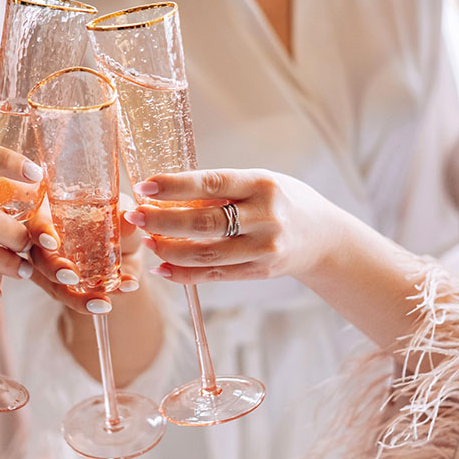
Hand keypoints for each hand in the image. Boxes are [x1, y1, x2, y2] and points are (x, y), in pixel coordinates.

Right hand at [24, 193, 143, 312]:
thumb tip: (127, 216)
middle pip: (40, 261)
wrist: (127, 246)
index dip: (41, 234)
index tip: (52, 242)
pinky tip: (127, 288)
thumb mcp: (117, 214)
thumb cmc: (111, 219)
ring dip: (78, 298)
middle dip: (54, 270)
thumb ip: (119, 216)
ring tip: (104, 303)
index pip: (36, 226)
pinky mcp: (71, 291)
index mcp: (48, 220)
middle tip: (72, 276)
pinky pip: (81, 299)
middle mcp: (46, 249)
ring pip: (57, 289)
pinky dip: (103, 298)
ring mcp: (56, 274)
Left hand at [124, 169, 327, 284]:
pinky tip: (161, 267)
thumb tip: (166, 194)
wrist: (323, 237)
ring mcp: (264, 248)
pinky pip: (214, 275)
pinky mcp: (259, 271)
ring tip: (147, 241)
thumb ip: (221, 190)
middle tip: (135, 215)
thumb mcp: (259, 183)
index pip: (213, 183)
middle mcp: (266, 217)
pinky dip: (183, 274)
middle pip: (204, 222)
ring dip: (169, 249)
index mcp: (263, 184)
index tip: (145, 186)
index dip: (175, 185)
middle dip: (163, 220)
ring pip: (205, 253)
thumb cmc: (283, 201)